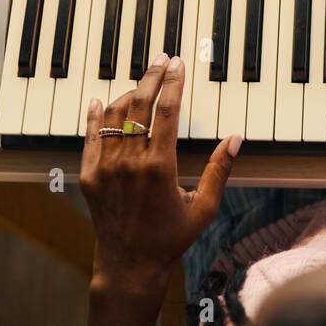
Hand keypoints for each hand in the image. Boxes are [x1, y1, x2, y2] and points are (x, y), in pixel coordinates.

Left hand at [80, 53, 240, 325]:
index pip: (166, 111)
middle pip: (138, 105)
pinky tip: (99, 100)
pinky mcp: (90, 175)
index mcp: (160, 167)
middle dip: (152, 77)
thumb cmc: (170, 238)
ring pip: (113, 116)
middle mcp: (130, 163)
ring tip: (141, 82)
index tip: (178, 65)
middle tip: (162, 59)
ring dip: (127, 93)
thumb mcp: (203, 207)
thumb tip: (235, 139)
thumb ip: (219, 169)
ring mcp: (106, 168)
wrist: (129, 265)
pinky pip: (90, 136)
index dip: (173, 83)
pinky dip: (94, 115)